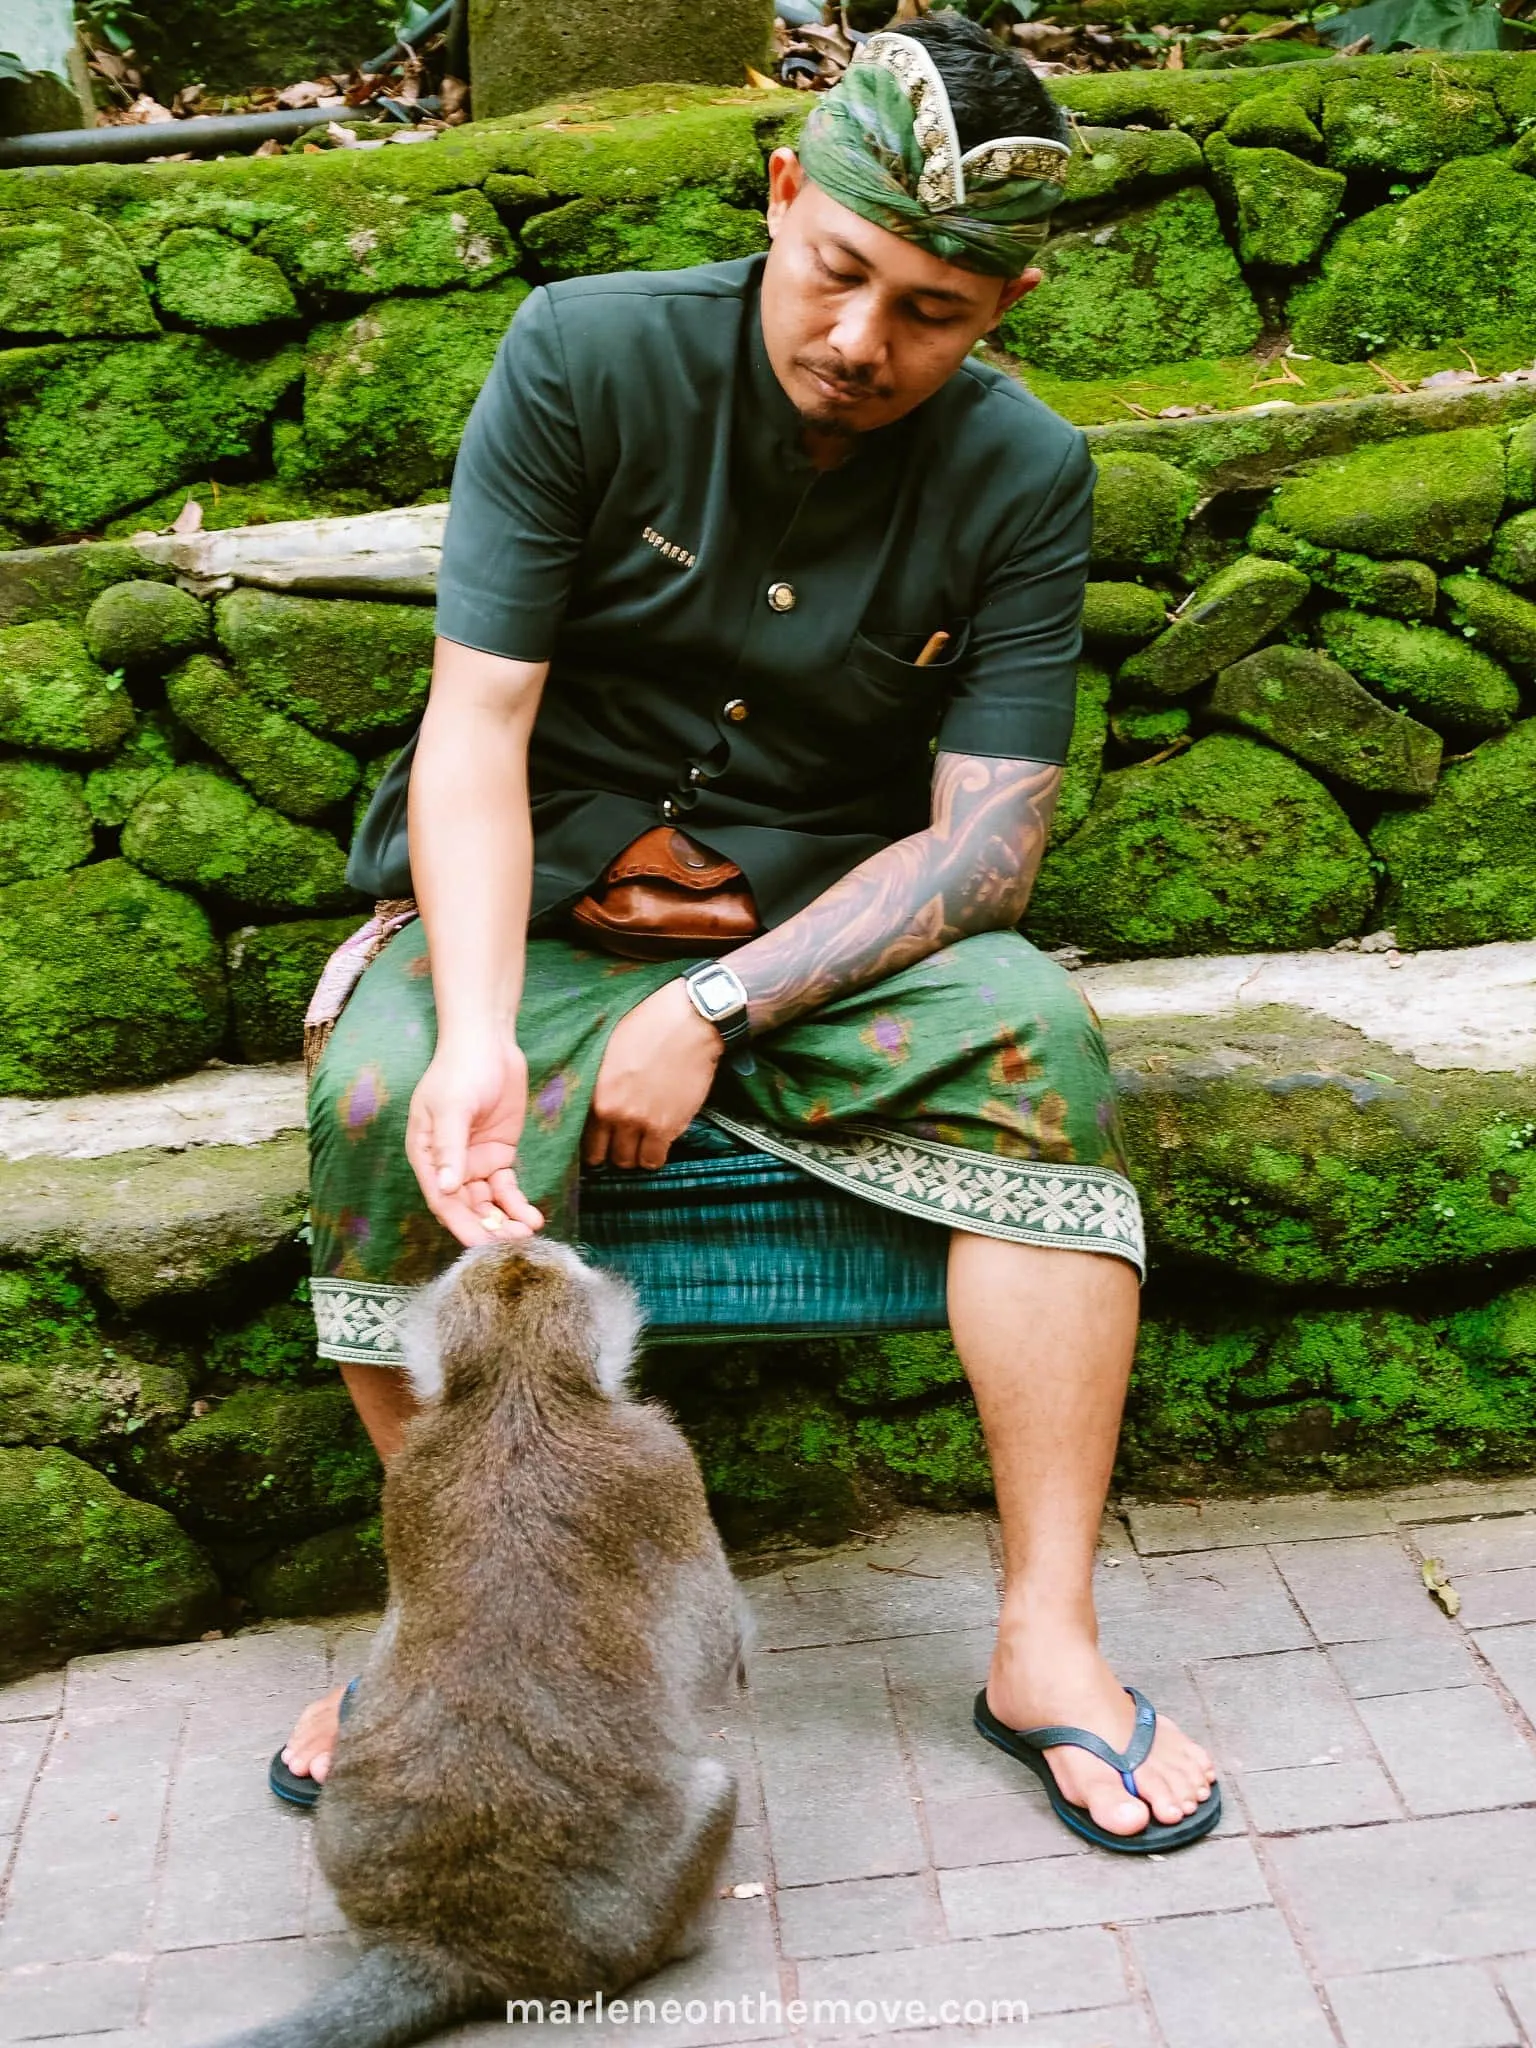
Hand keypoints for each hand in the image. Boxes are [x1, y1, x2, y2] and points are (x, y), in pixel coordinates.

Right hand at [404, 1033, 544, 1247]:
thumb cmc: (460, 1070)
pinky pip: (507, 1188)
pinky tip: (532, 1217)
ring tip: (527, 1233)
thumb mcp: (452, 1107)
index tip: (481, 1246)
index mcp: (427, 1155)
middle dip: (487, 1228)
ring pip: (488, 1203)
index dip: (461, 1225)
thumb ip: (450, 1148)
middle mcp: (449, 1165)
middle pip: (466, 1207)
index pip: (442, 1200)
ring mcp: (474, 1161)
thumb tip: (447, 1189)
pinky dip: (517, 1204)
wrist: (488, 1043)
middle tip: (512, 1245)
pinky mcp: (499, 1155)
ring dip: (504, 1220)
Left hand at [583, 980, 722, 1170]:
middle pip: (608, 1155)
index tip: (601, 1143)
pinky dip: (655, 1155)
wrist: (689, 1023)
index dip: (593, 1145)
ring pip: (631, 1162)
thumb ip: (597, 1082)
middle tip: (623, 1142)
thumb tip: (592, 1100)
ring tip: (642, 1143)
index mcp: (595, 1094)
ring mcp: (642, 1123)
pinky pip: (656, 1159)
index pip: (584, 1140)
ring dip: (636, 1155)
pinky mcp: (669, 1127)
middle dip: (615, 1151)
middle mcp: (614, 1114)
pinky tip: (658, 1142)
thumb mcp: (608, 1049)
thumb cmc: (648, 1026)